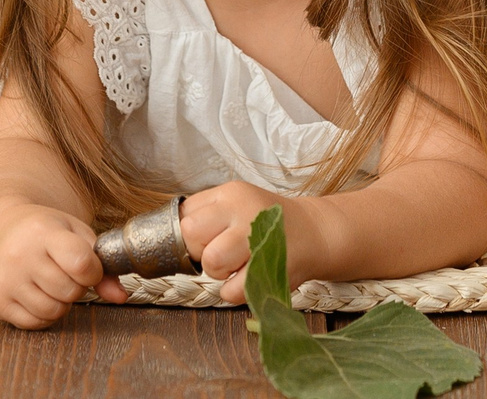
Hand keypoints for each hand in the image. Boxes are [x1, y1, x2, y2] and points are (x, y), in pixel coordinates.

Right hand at [0, 202, 129, 327]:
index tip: (87, 267)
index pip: (80, 263)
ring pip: (53, 311)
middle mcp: (19, 256)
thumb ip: (101, 264)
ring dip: (61, 302)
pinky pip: (35, 323)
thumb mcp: (74, 233)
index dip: (92, 272)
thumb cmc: (43, 230)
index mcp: (42, 232)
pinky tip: (38, 293)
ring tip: (52, 282)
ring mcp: (5, 280)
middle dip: (76, 287)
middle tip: (66, 273)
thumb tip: (120, 297)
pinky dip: (44, 314)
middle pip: (69, 291)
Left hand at [181, 181, 308, 304]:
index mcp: (230, 194)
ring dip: (219, 273)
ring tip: (235, 267)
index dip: (190, 235)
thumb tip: (172, 235)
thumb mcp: (237, 203)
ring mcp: (258, 237)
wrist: (314, 232)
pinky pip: (233, 290)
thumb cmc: (267, 221)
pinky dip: (235, 291)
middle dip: (199, 252)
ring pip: (212, 261)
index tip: (205, 241)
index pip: (185, 214)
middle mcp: (243, 210)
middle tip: (219, 255)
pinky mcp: (272, 266)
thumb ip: (207, 214)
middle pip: (192, 234)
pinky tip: (247, 279)